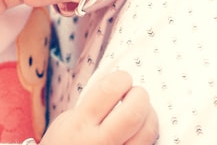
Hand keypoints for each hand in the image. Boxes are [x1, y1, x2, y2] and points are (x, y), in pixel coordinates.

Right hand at [41, 70, 156, 144]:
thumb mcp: (66, 121)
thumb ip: (91, 105)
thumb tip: (118, 87)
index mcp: (80, 124)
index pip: (109, 91)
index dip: (121, 79)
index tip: (123, 79)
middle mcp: (99, 143)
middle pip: (134, 113)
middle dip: (140, 96)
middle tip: (137, 93)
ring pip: (148, 133)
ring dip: (150, 115)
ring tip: (143, 112)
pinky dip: (148, 134)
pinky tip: (141, 130)